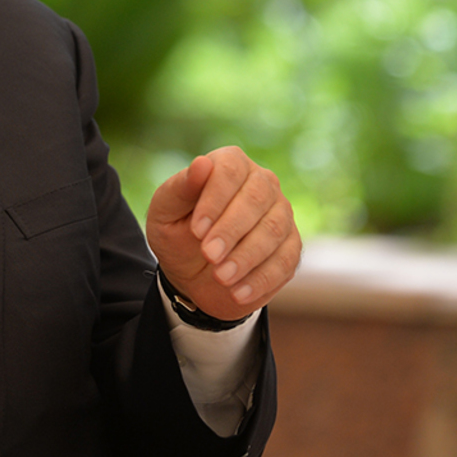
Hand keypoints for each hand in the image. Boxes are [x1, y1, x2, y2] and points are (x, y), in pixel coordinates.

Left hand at [145, 147, 300, 322]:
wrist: (193, 273)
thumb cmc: (177, 232)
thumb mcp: (166, 212)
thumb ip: (181, 188)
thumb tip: (201, 163)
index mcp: (230, 163)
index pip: (230, 170)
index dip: (214, 199)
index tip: (196, 230)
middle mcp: (262, 182)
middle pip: (257, 197)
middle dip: (231, 229)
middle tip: (208, 255)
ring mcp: (281, 213)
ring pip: (274, 229)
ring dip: (247, 256)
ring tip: (220, 277)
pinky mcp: (291, 247)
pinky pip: (286, 260)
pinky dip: (261, 279)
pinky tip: (238, 293)